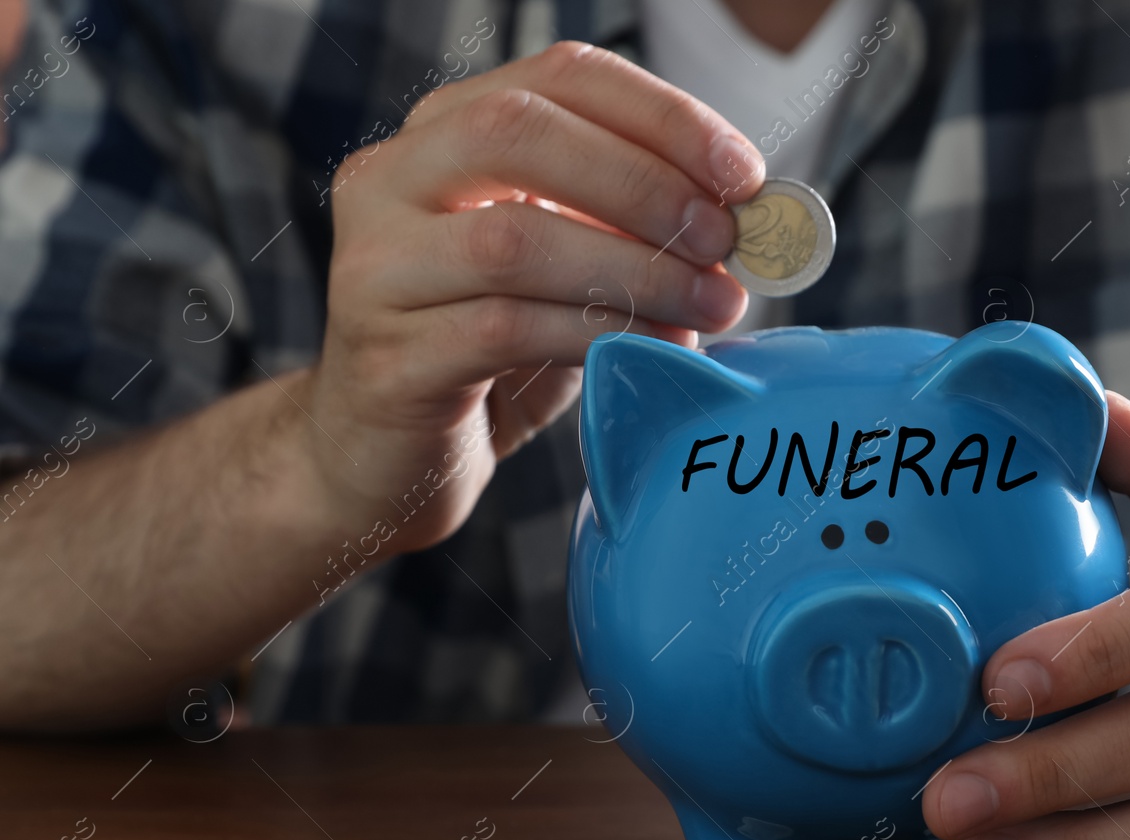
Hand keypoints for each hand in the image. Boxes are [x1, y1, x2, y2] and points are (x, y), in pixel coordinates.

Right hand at [303, 42, 764, 546]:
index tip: (743, 174)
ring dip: (636, 271)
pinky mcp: (386, 356)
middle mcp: (391, 181)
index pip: (558, 79)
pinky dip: (597, 335)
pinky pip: (503, 330)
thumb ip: (628, 229)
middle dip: (643, 182)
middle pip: (518, 133)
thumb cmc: (487, 355)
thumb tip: (744, 222)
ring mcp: (376, 268)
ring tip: (713, 305)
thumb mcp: (564, 270)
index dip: (663, 115)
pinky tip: (658, 348)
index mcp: (443, 134)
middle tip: (723, 239)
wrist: (385, 461)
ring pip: (513, 241)